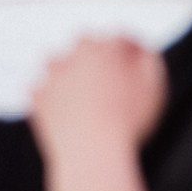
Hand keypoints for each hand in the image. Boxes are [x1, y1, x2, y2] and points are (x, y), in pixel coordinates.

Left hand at [30, 36, 166, 157]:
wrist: (91, 151)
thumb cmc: (128, 120)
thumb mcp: (154, 85)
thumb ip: (149, 59)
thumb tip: (140, 49)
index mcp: (106, 46)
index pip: (121, 38)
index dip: (132, 53)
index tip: (137, 69)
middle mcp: (74, 54)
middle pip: (88, 46)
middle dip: (101, 59)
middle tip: (113, 83)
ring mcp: (51, 74)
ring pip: (62, 65)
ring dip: (73, 75)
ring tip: (89, 97)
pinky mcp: (37, 94)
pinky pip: (46, 90)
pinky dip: (55, 97)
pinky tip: (70, 111)